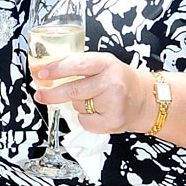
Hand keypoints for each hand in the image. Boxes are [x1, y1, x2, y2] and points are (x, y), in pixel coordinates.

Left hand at [32, 52, 152, 134]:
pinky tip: (98, 111)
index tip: (42, 74)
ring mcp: (113, 103)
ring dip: (77, 103)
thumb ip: (78, 65)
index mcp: (106, 63)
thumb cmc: (119, 79)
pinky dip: (85, 117)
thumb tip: (46, 71)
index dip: (57, 70)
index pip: (77, 65)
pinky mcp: (112, 122)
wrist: (145, 99)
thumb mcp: (102, 64)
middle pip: (73, 89)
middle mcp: (112, 82)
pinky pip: (84, 121)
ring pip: (78, 105)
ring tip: (94, 99)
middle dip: (53, 93)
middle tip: (40, 94)